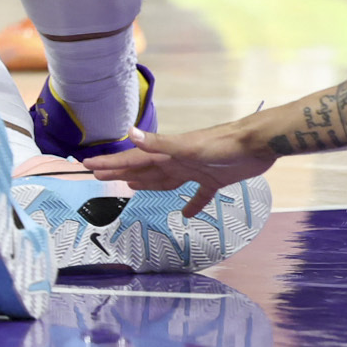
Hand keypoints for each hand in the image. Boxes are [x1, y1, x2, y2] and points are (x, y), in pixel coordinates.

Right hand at [85, 122, 275, 218]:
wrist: (258, 144)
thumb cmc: (224, 145)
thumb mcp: (189, 147)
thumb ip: (160, 143)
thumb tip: (129, 132)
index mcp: (169, 153)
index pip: (133, 159)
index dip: (111, 163)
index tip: (89, 165)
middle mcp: (178, 161)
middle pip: (144, 169)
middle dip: (122, 172)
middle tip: (100, 176)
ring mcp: (196, 170)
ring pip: (166, 180)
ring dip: (148, 183)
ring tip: (132, 186)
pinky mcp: (214, 180)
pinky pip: (198, 195)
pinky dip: (191, 204)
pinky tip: (186, 214)